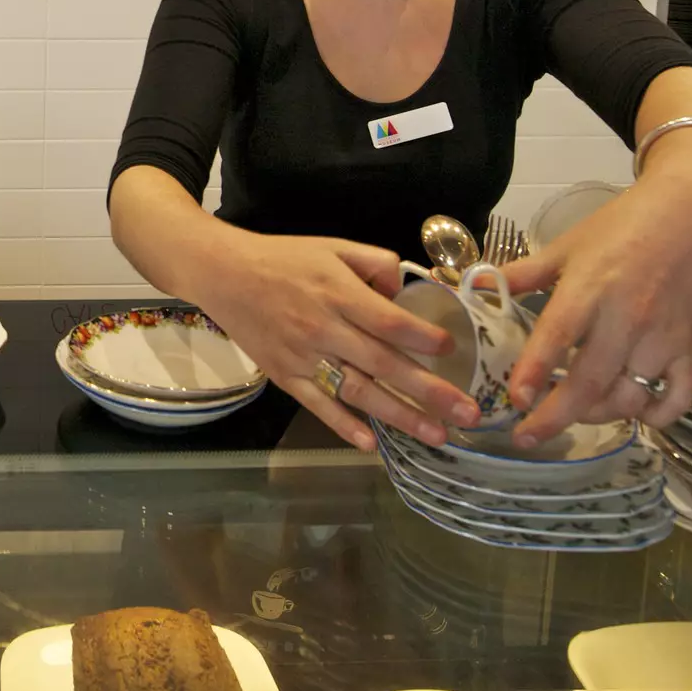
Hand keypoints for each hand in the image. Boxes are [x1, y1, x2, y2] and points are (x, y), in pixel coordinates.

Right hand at [195, 233, 481, 450]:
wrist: (223, 273)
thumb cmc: (284, 258)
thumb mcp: (333, 245)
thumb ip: (375, 262)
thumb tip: (403, 292)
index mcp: (338, 292)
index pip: (388, 321)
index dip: (422, 337)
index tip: (452, 350)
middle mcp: (324, 328)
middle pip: (383, 364)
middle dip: (429, 390)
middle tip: (468, 412)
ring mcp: (303, 357)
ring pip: (357, 391)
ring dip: (400, 416)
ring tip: (437, 435)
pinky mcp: (285, 376)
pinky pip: (318, 404)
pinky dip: (342, 425)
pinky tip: (370, 445)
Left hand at [502, 181, 691, 446]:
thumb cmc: (626, 224)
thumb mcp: (568, 244)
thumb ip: (525, 272)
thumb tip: (477, 285)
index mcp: (589, 289)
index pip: (557, 337)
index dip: (534, 372)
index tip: (515, 400)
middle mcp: (626, 319)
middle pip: (590, 382)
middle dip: (556, 416)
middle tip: (527, 437)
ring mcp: (662, 338)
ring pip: (629, 398)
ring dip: (598, 415)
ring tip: (574, 412)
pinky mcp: (691, 348)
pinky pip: (677, 400)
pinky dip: (656, 416)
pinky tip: (634, 412)